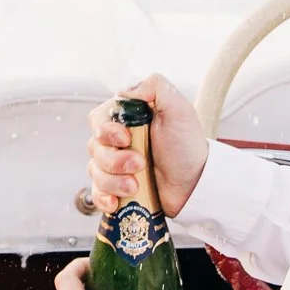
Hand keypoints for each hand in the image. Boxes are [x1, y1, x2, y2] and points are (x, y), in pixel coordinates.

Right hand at [85, 75, 207, 217]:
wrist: (195, 183)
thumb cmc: (187, 146)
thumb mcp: (179, 109)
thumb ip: (155, 87)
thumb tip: (125, 90)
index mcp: (126, 119)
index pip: (98, 119)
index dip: (107, 131)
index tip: (127, 139)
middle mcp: (116, 141)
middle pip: (94, 147)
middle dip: (114, 159)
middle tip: (139, 164)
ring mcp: (114, 165)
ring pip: (95, 172)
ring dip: (113, 181)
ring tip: (135, 186)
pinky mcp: (115, 188)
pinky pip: (96, 194)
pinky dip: (103, 198)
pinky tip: (115, 202)